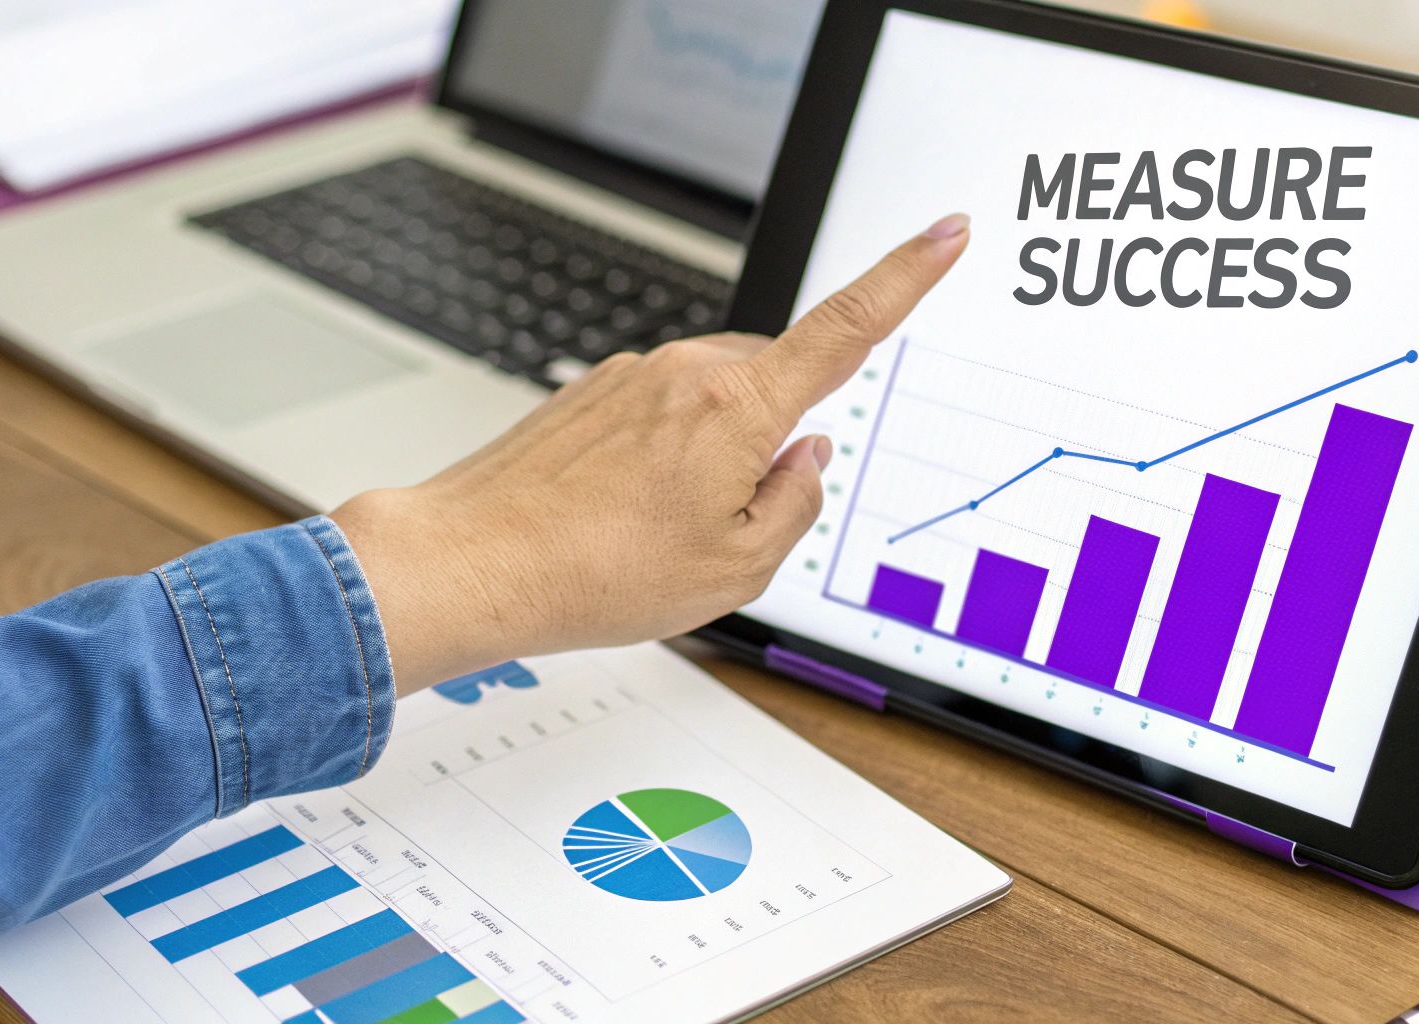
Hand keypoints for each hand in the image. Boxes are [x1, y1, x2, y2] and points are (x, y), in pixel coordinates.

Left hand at [335, 214, 971, 693]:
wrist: (473, 561)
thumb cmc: (594, 573)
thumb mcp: (736, 569)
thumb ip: (796, 505)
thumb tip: (809, 456)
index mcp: (736, 408)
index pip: (846, 330)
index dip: (907, 277)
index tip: (945, 234)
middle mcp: (686, 371)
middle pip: (774, 384)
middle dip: (773, 442)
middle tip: (723, 524)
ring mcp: (633, 375)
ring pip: (716, 403)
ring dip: (713, 456)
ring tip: (656, 530)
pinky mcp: (595, 389)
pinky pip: (662, 412)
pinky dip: (663, 456)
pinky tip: (622, 513)